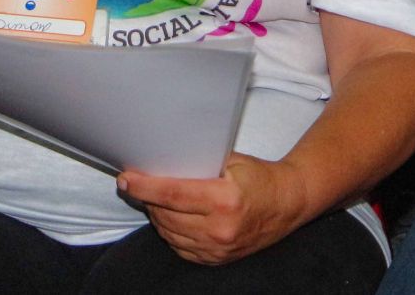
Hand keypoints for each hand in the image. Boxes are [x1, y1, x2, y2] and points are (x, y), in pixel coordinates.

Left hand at [119, 153, 307, 264]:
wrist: (287, 204)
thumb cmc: (260, 177)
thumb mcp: (233, 160)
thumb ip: (201, 161)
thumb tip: (164, 155)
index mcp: (225, 200)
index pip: (173, 195)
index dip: (145, 187)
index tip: (126, 179)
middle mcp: (219, 229)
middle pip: (166, 215)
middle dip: (147, 198)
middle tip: (137, 182)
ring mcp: (217, 249)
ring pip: (169, 233)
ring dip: (157, 215)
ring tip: (154, 198)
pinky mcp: (215, 260)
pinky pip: (179, 247)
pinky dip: (170, 231)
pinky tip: (171, 216)